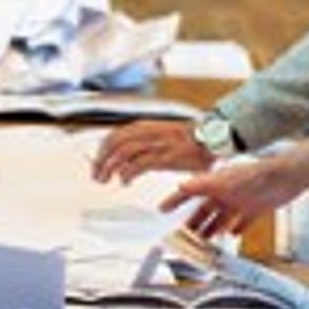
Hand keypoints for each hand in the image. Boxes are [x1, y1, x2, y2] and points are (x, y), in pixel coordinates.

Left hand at [93, 120, 210, 183]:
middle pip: (114, 143)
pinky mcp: (165, 156)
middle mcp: (148, 132)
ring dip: (110, 168)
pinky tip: (124, 181)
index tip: (96, 163)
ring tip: (105, 180)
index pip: (114, 135)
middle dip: (101, 160)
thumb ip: (142, 144)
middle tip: (96, 175)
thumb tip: (122, 159)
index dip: (101, 151)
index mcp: (145, 127)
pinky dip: (127, 173)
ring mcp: (156, 144)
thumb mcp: (160, 136)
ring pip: (122, 153)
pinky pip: (139, 164)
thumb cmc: (188, 140)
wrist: (212, 138)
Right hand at [170, 153, 305, 236]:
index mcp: (215, 184)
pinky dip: (236, 228)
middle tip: (183, 234)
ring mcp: (240, 200)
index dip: (176, 200)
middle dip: (193, 222)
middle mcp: (225, 192)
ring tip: (203, 241)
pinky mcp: (255, 208)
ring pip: (220, 218)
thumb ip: (203, 184)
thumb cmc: (258, 174)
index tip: (163, 209)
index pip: (190, 192)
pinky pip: (242, 221)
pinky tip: (232, 235)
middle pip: (204, 210)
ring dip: (211, 229)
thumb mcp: (225, 181)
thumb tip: (183, 186)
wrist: (286, 176)